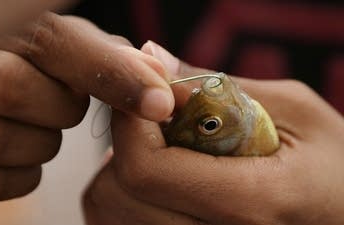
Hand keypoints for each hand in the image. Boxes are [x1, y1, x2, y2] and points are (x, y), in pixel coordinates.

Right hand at [0, 11, 173, 202]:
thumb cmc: (18, 60)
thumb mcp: (59, 44)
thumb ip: (107, 57)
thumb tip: (159, 80)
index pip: (52, 41)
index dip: (112, 75)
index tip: (159, 104)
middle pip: (14, 91)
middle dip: (57, 108)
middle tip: (57, 102)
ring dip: (37, 144)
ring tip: (36, 126)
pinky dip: (19, 175)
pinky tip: (20, 152)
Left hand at [82, 41, 343, 224]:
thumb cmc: (338, 166)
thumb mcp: (297, 112)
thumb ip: (220, 87)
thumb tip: (155, 59)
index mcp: (251, 203)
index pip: (145, 169)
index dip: (130, 124)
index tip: (144, 99)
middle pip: (114, 196)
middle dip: (123, 147)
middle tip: (155, 124)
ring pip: (110, 213)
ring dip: (122, 173)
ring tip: (164, 152)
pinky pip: (125, 224)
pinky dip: (130, 198)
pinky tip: (164, 179)